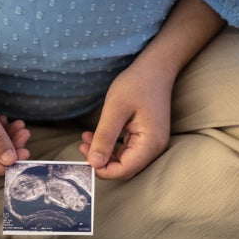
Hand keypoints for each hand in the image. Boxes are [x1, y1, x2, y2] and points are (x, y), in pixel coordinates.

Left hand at [79, 62, 172, 179]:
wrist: (155, 68)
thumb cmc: (136, 84)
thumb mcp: (115, 110)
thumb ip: (104, 138)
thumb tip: (94, 163)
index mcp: (150, 143)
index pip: (124, 171)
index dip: (102, 169)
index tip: (84, 154)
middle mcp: (155, 148)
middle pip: (125, 168)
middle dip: (101, 161)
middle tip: (82, 144)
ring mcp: (152, 143)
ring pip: (124, 160)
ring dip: (104, 153)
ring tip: (85, 138)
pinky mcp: (147, 137)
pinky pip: (127, 150)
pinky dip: (111, 146)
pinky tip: (96, 135)